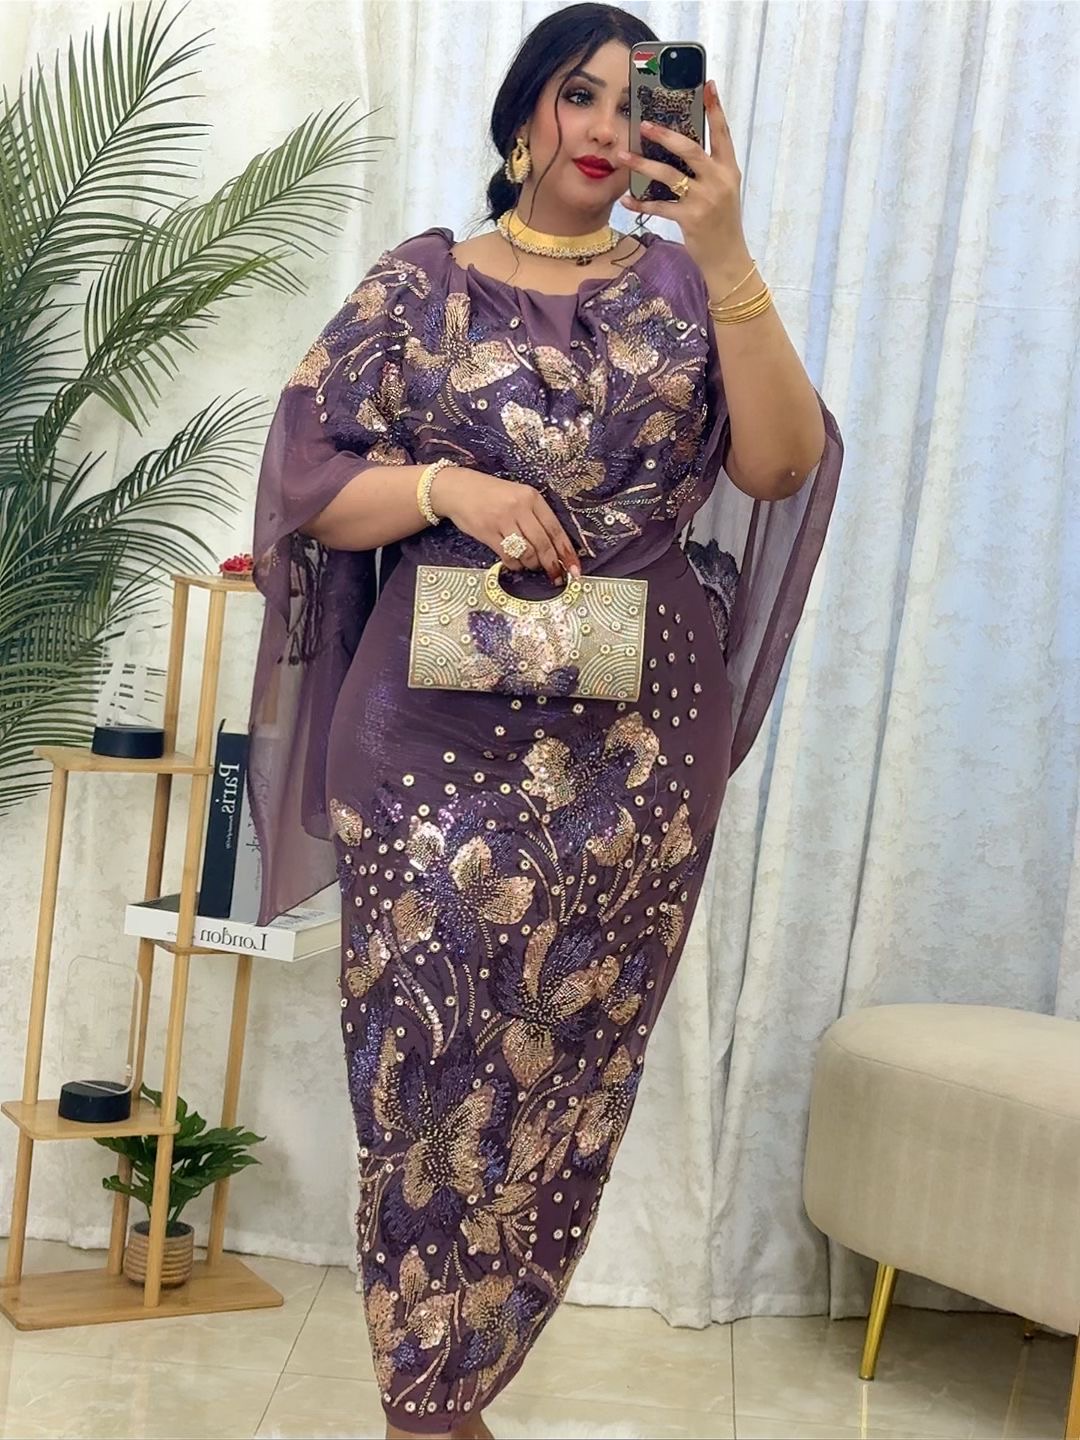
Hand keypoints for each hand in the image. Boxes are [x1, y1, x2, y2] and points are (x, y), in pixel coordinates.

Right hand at [429, 467, 580, 581]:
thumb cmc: (491, 495)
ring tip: (531, 565)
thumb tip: (555, 549)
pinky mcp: (487, 532)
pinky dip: (515, 565)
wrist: (458, 489)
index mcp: (532, 497)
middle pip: (543, 543)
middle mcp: (519, 507)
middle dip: (551, 564)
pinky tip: (515, 564)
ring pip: (527, 552)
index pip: (555, 529)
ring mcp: (502, 519)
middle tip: (555, 576)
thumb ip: (535, 518)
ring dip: (532, 564)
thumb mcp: (518, 497)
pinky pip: (508, 556)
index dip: (566, 552)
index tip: (574, 568)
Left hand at [617, 78, 748, 277]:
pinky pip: (660, 206)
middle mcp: (719, 181)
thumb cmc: (721, 222)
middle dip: (665, 135)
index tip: (708, 84)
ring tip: (623, 156)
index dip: (715, 108)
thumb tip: (679, 145)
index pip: (722, 133)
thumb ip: (707, 169)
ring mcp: (705, 200)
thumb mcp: (722, 190)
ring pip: (669, 176)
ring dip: (643, 165)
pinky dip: (641, 202)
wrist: (728, 258)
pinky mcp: (691, 219)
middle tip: (644, 124)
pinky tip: (626, 198)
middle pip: (690, 149)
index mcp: (728, 169)